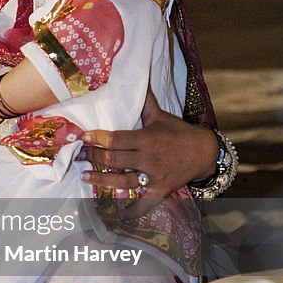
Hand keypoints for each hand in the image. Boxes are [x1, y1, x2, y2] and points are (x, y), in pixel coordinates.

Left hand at [79, 90, 218, 198]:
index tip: (81, 137)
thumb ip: (144, 102)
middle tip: (77, 155)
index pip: (116, 138)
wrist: (205, 153)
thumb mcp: (161, 116)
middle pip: (114, 160)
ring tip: (84, 176)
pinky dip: (127, 204)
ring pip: (122, 180)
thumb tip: (137, 78)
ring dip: (100, 179)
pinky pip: (140, 199)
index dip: (96, 138)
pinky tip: (110, 204)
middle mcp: (149, 158)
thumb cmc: (179, 132)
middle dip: (92, 157)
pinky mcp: (160, 190)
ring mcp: (154, 176)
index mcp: (147, 138)